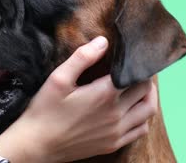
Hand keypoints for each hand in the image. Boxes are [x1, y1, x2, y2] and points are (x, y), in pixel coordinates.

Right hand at [0, 36, 157, 162]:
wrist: (37, 144)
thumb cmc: (45, 110)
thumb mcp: (58, 79)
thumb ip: (82, 57)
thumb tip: (103, 41)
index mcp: (104, 94)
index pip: (137, 76)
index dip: (138, 65)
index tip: (132, 58)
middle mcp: (116, 114)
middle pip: (146, 91)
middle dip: (144, 78)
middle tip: (134, 70)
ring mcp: (116, 132)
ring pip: (148, 111)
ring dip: (148, 97)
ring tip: (139, 87)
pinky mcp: (112, 144)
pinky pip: (141, 130)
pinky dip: (143, 117)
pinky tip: (132, 110)